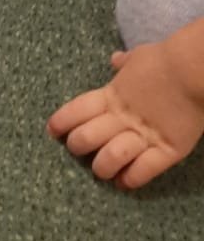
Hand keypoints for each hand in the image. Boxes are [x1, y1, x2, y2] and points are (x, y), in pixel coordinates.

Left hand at [47, 28, 203, 189]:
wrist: (193, 69)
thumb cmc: (165, 59)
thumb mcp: (139, 56)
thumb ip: (125, 63)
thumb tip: (116, 59)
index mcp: (113, 94)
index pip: (78, 109)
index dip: (62, 121)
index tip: (51, 131)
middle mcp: (124, 117)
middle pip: (88, 136)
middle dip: (77, 146)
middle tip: (77, 150)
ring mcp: (146, 134)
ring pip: (112, 156)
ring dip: (102, 166)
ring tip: (100, 171)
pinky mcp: (169, 149)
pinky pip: (145, 170)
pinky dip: (132, 179)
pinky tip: (124, 183)